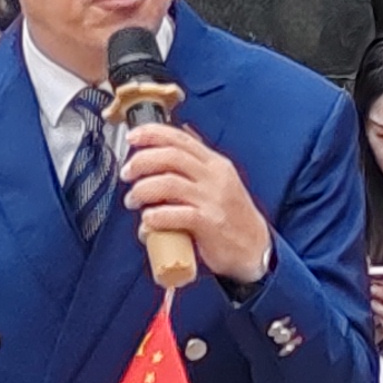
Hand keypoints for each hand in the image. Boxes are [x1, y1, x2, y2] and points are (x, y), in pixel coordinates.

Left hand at [117, 122, 272, 288]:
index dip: (152, 134)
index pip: (180, 138)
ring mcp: (212, 200)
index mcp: (215, 164)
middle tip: (127, 173)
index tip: (131, 137)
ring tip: (133, 200)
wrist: (255, 248)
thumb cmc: (233, 216)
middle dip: (141, 161)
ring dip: (142, 190)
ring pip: (168, 183)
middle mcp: (214, 177)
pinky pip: (175, 215)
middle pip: (170, 156)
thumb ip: (201, 159)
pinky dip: (155, 216)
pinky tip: (147, 221)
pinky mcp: (209, 224)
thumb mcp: (222, 179)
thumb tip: (183, 133)